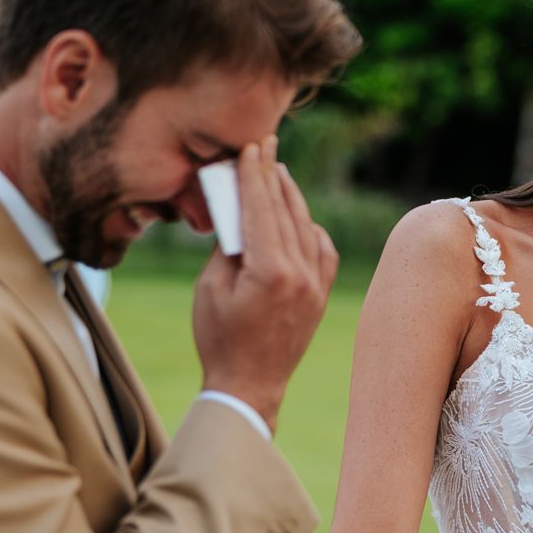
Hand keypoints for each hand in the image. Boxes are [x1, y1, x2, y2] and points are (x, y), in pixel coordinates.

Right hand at [193, 139, 337, 431]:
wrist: (250, 386)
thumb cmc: (219, 338)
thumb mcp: (211, 287)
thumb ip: (228, 246)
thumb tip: (239, 212)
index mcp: (271, 270)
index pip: (261, 208)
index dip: (254, 173)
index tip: (251, 147)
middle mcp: (301, 274)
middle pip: (286, 210)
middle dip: (274, 175)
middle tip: (266, 146)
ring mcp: (316, 285)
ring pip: (307, 226)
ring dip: (291, 198)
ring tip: (278, 173)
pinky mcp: (321, 295)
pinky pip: (322, 249)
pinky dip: (310, 228)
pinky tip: (298, 217)